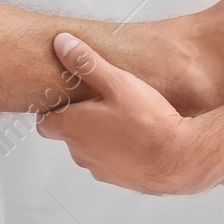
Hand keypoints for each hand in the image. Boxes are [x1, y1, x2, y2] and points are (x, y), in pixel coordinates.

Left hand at [36, 34, 223, 194]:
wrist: (179, 158)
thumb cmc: (147, 121)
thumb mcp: (117, 83)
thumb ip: (87, 63)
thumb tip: (61, 43)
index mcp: (72, 128)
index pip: (44, 123)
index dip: (54, 110)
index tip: (70, 98)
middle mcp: (79, 153)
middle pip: (69, 135)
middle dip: (81, 120)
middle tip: (105, 103)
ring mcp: (98, 169)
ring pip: (91, 149)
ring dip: (101, 136)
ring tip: (126, 119)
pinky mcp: (118, 179)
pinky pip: (111, 162)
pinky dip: (119, 151)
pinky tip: (139, 138)